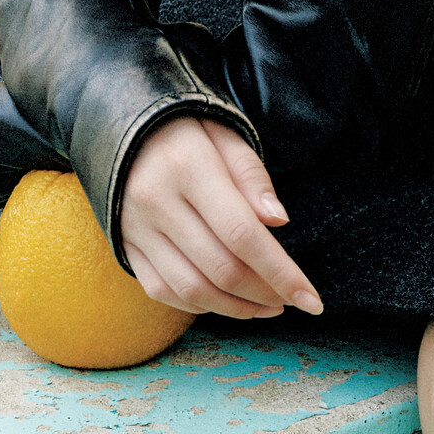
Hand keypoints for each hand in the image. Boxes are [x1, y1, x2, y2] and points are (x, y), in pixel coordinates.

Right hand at [120, 117, 324, 320]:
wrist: (121, 125)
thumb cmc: (185, 127)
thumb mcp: (224, 134)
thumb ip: (252, 176)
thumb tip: (278, 222)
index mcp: (187, 167)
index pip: (242, 234)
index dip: (281, 273)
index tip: (313, 301)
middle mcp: (156, 202)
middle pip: (221, 268)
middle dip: (265, 294)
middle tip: (292, 300)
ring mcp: (135, 228)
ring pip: (191, 289)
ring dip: (237, 309)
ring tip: (267, 307)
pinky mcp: (124, 245)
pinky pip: (162, 291)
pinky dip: (199, 306)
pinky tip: (226, 301)